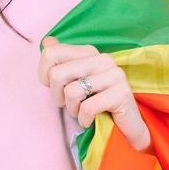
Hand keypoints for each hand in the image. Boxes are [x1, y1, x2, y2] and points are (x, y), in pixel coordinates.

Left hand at [37, 36, 151, 152]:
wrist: (125, 128)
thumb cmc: (95, 104)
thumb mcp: (73, 82)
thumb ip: (60, 62)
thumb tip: (47, 41)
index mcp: (89, 52)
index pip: (50, 53)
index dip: (44, 76)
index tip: (55, 88)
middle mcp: (103, 59)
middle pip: (57, 74)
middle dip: (57, 96)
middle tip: (69, 105)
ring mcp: (114, 74)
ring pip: (71, 92)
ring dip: (72, 110)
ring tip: (81, 112)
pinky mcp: (122, 93)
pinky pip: (87, 107)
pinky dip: (83, 119)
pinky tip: (90, 120)